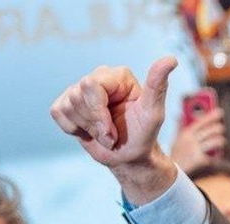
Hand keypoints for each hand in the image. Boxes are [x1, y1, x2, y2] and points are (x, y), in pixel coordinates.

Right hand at [49, 58, 178, 203]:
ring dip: (87, 128)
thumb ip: (158, 85)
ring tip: (104, 134)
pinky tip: (89, 131)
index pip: (91, 85)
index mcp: (118, 75)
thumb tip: (171, 59)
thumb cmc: (143, 135)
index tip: (112, 131)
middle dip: (94, 123)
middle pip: (78, 95)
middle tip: (111, 135)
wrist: (129, 157)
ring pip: (68, 106)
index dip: (98, 113)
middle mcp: (98, 77)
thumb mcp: (153, 113)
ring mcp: (80, 90)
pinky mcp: (66, 103)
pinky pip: (58, 112)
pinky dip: (72, 129)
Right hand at [170, 107, 224, 171]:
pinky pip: (215, 155)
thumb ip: (180, 126)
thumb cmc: (177, 154)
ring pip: (217, 141)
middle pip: (211, 130)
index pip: (201, 121)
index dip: (211, 115)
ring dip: (220, 141)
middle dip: (219, 128)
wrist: (170, 173)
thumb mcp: (177, 139)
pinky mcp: (200, 160)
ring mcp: (195, 150)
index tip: (220, 111)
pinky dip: (216, 156)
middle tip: (221, 128)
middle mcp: (190, 140)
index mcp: (185, 133)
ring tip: (220, 142)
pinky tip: (213, 157)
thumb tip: (181, 114)